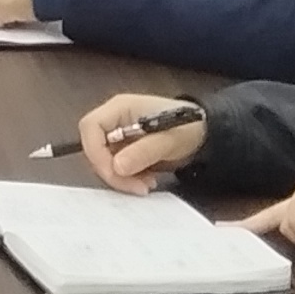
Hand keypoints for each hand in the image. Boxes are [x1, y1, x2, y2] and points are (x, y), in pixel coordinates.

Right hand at [76, 93, 205, 193]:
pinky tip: (147, 180)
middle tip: (135, 185)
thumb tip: (116, 167)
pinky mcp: (125, 150)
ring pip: (104, 161)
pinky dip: (128, 179)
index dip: (95, 151)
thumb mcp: (168, 140)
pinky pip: (116, 167)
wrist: (204, 133)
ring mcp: (118, 136)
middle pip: (94, 147)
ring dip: (122, 178)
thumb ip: (143, 152)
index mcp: (120, 108)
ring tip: (146, 184)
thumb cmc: (188, 127)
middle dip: (111, 170)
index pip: (90, 127)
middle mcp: (114, 120)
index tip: (113, 171)